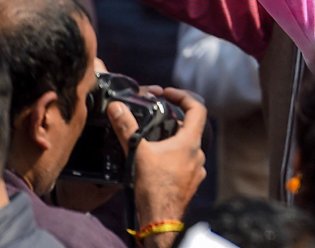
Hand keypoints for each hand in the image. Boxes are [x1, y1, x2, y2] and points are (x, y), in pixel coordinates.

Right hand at [108, 88, 205, 247]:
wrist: (160, 220)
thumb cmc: (153, 187)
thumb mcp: (138, 154)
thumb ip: (127, 128)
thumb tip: (116, 108)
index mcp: (190, 142)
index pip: (197, 108)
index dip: (183, 96)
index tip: (167, 94)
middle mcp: (198, 153)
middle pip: (190, 127)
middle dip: (172, 120)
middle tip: (155, 116)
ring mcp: (196, 169)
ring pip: (186, 146)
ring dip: (172, 140)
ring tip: (153, 140)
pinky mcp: (191, 182)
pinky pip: (185, 163)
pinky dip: (173, 157)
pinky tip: (158, 162)